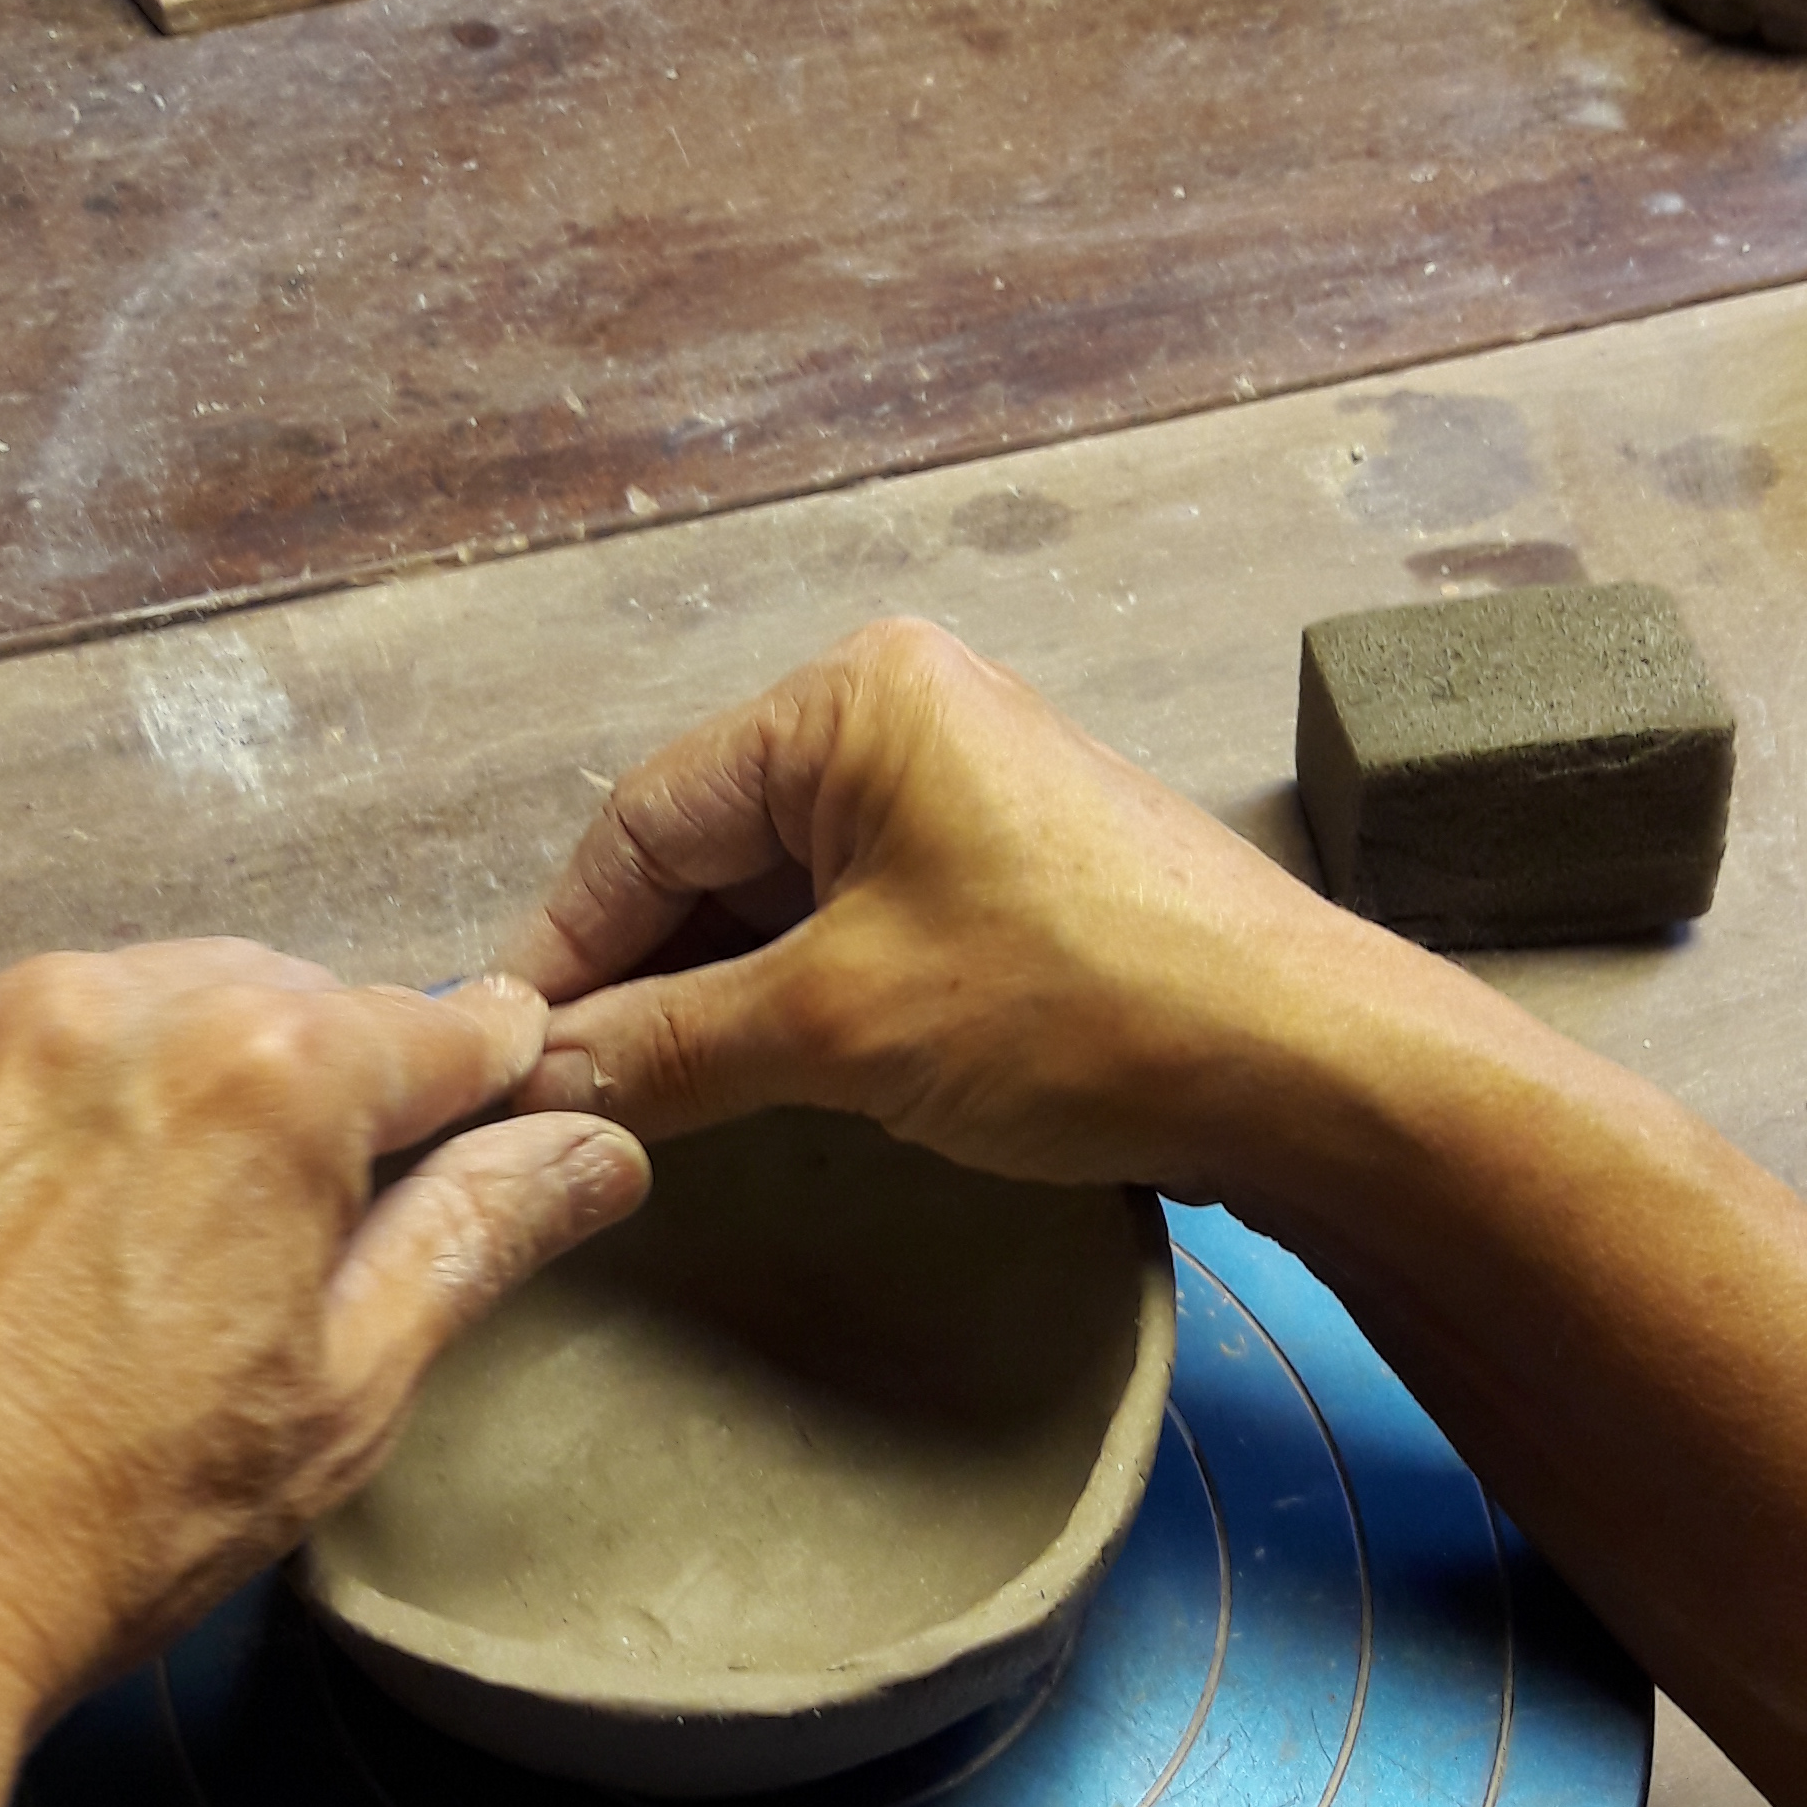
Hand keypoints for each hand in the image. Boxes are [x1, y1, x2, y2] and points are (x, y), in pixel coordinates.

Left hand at [0, 946, 645, 1729]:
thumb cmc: (90, 1530)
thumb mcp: (339, 1400)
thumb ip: (473, 1239)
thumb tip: (595, 1150)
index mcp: (266, 1072)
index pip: (440, 1026)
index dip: (482, 1086)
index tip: (489, 1131)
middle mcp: (105, 1006)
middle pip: (274, 1002)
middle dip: (310, 1094)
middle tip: (287, 1249)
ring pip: (123, 1019)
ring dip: (164, 1099)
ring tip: (133, 1264)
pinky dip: (27, 1129)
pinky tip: (9, 1267)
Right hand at [504, 620, 1347, 1192]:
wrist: (1312, 1068)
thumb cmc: (1078, 1008)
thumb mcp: (837, 1026)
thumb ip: (665, 1045)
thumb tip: (533, 1084)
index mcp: (851, 699)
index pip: (642, 821)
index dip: (558, 953)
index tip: (493, 1065)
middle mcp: (906, 713)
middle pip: (706, 849)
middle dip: (633, 976)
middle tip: (558, 1101)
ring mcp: (968, 789)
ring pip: (780, 895)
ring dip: (712, 999)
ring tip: (640, 1108)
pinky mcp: (1014, 871)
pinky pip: (858, 922)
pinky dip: (795, 1000)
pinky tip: (757, 1085)